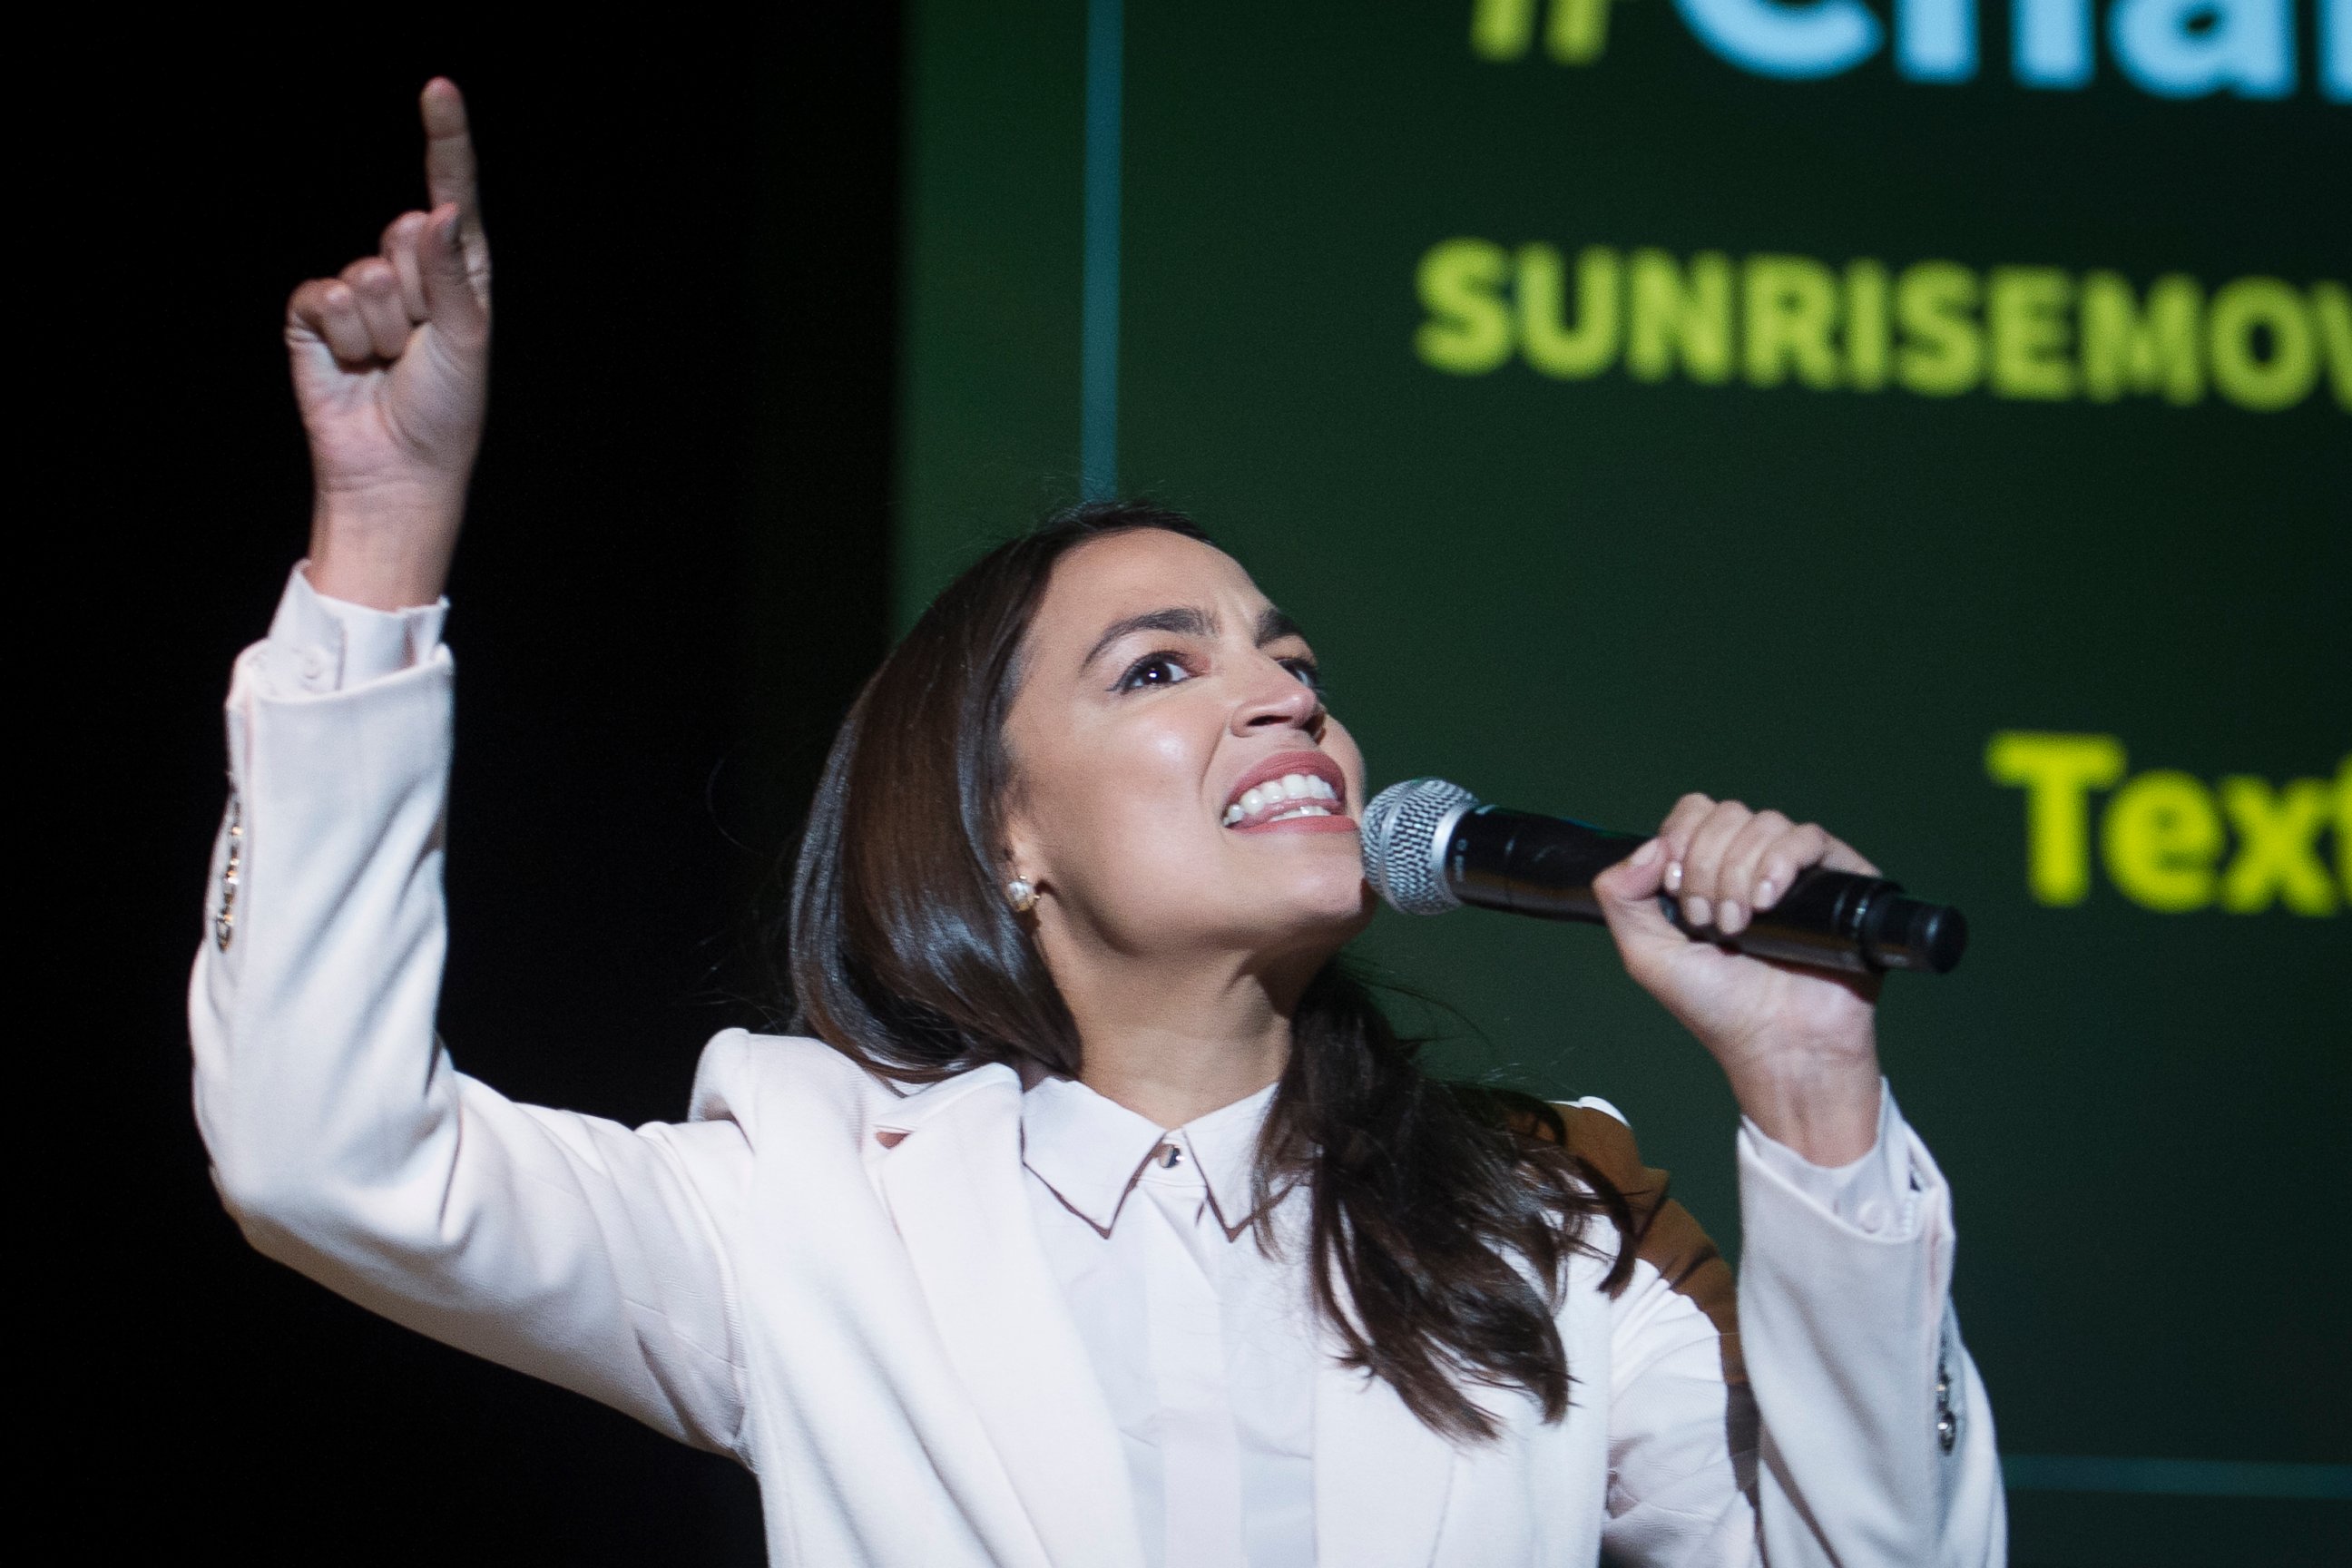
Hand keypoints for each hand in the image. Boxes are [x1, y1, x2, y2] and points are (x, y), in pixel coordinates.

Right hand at [286, 78, 490, 609]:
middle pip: (405, 235)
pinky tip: (352, 364)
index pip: (452, 195)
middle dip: (416, 295)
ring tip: (389, 364)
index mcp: (461, 273)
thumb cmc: (447, 410)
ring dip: (381, 328)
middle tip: (420, 347)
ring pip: (365, 274)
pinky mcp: (313, 317)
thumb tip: (439, 209)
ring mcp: (360, 293)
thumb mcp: (466, 339)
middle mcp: (410, 273)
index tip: (438, 88)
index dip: (445, 141)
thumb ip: (452, 273)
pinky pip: (322, 296)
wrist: (398, 467)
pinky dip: (340, 335)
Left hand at [1592, 795, 1883, 1163]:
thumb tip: (1650, 845)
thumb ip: (1620, 896)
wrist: (1777, 1046)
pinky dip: (1780, 863)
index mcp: (1710, 870)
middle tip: (1711, 923)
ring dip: (1739, 875)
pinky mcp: (1838, 880)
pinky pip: (1808, 837)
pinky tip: (1768, 904)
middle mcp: (1753, 863)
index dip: (1680, 842)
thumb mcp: (1645, 955)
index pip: (1694, 813)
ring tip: (1740, 927)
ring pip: (1764, 823)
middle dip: (1706, 868)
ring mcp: (1796, 871)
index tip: (1677, 894)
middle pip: (1725, 814)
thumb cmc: (1717, 1008)